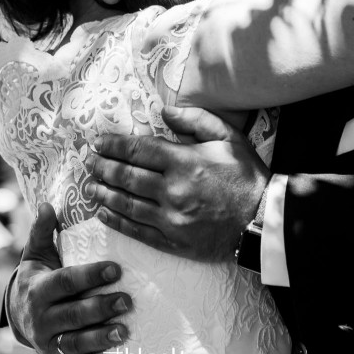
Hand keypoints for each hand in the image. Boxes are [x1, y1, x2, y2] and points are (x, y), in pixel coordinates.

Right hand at [8, 203, 131, 353]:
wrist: (17, 314)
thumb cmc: (36, 277)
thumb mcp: (35, 254)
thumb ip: (42, 231)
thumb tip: (47, 204)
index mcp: (38, 289)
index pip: (66, 282)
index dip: (90, 276)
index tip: (116, 269)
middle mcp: (41, 317)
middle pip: (72, 314)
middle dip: (100, 308)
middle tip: (128, 301)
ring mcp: (47, 341)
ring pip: (74, 342)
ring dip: (99, 339)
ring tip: (125, 332)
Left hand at [86, 107, 268, 261]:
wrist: (264, 220)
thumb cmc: (247, 175)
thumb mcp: (228, 137)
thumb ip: (195, 120)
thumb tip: (164, 111)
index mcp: (184, 162)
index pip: (138, 150)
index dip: (113, 145)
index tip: (98, 142)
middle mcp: (173, 190)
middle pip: (127, 176)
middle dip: (103, 168)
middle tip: (89, 162)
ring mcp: (171, 218)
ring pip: (127, 204)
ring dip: (104, 194)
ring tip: (90, 187)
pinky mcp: (174, 241)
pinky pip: (138, 231)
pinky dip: (117, 221)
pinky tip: (103, 214)